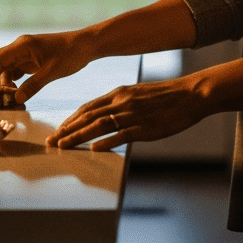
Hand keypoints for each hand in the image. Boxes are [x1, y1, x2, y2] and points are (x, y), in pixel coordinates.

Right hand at [0, 30, 95, 102]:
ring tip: (5, 98)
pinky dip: (11, 81)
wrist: (86, 45)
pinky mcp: (31, 60)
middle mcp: (20, 47)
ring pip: (4, 67)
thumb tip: (16, 99)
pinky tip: (15, 92)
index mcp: (23, 45)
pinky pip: (15, 70)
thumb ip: (34, 85)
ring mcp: (25, 53)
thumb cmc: (71, 53)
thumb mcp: (53, 72)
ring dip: (1, 82)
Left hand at [46, 76, 207, 150]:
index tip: (58, 130)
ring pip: (99, 126)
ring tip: (62, 146)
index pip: (88, 107)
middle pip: (87, 117)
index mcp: (120, 93)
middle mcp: (122, 102)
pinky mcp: (145, 127)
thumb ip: (122, 103)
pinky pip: (121, 135)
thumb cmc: (168, 96)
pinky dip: (105, 142)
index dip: (70, 119)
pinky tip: (93, 149)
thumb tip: (107, 115)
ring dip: (78, 136)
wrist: (191, 94)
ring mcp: (132, 114)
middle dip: (66, 130)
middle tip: (51, 141)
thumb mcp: (140, 94)